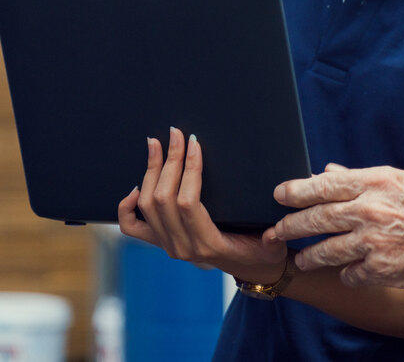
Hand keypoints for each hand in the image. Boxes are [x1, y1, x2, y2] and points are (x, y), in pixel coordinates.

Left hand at [117, 127, 286, 282]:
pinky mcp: (160, 242)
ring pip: (147, 205)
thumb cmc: (263, 252)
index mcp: (209, 244)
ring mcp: (167, 245)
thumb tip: (277, 224)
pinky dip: (127, 205)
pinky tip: (134, 185)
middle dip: (169, 161)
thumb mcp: (274, 246)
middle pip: (163, 198)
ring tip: (156, 144)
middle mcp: (182, 247)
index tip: (194, 142)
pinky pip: (132, 226)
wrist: (251, 269)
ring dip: (150, 171)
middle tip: (175, 134)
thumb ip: (275, 237)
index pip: (188, 202)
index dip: (189, 169)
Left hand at [268, 164, 403, 289]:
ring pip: (327, 250)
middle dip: (290, 226)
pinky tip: (345, 273)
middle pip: (317, 218)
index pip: (324, 185)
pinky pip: (350, 274)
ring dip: (309, 256)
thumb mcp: (403, 181)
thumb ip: (362, 178)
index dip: (296, 191)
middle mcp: (371, 210)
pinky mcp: (382, 270)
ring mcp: (375, 242)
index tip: (278, 195)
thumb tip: (326, 172)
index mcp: (377, 182)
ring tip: (301, 259)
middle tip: (275, 232)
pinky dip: (345, 274)